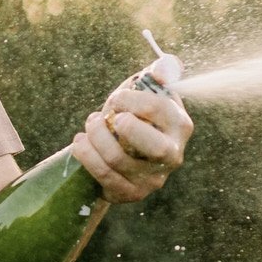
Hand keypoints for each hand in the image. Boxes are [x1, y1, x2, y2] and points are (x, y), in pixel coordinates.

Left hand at [72, 76, 192, 202]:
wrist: (120, 153)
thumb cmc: (136, 116)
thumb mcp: (148, 91)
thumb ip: (158, 73)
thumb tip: (160, 69)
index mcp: (180, 126)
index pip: (159, 110)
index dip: (131, 100)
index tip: (116, 98)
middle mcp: (172, 155)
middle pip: (155, 147)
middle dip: (124, 127)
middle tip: (108, 117)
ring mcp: (153, 179)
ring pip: (118, 158)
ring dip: (95, 136)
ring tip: (90, 124)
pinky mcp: (131, 193)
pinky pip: (103, 174)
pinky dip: (85, 154)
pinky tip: (80, 142)